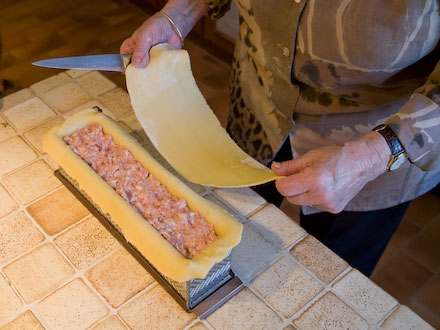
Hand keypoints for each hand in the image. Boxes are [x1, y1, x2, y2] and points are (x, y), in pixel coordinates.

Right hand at [120, 14, 181, 67]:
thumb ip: (139, 50)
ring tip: (156, 70)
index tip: (135, 72)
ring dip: (151, 73)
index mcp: (129, 49)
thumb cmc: (155, 27)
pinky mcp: (159, 64)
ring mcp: (149, 62)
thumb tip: (136, 64)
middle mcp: (138, 57)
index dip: (128, 69)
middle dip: (141, 73)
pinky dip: (160, 72)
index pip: (124, 63)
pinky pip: (158, 72)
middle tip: (147, 73)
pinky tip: (162, 71)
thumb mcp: (144, 36)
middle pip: (136, 70)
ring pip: (148, 72)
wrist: (173, 26)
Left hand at [272, 131, 390, 213]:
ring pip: (302, 202)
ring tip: (316, 180)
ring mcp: (328, 204)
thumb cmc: (337, 156)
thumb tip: (274, 169)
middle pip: (291, 198)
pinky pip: (314, 205)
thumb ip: (290, 166)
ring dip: (303, 193)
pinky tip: (324, 187)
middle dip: (291, 188)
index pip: (284, 189)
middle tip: (300, 176)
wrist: (363, 162)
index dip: (280, 182)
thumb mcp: (310, 157)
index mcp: (313, 179)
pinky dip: (314, 197)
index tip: (283, 177)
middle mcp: (321, 195)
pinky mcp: (334, 209)